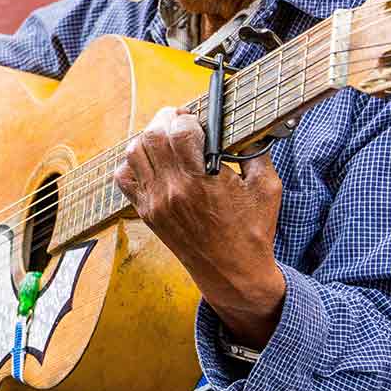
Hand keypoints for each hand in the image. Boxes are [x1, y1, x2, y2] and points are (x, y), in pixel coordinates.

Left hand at [113, 106, 286, 347]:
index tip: (197, 120)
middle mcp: (173, 190)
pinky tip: (151, 162)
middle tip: (179, 120)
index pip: (179, 131)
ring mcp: (155, 202)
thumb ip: (256, 153)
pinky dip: (131, 163)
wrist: (232, 272)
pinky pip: (123, 178)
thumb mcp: (267, 188)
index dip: (187, 118)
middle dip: (165, 119)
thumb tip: (245, 127)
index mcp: (202, 181)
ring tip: (165, 137)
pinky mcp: (146, 212)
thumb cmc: (252, 231)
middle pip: (152, 136)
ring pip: (133, 153)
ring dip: (148, 138)